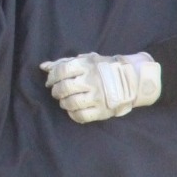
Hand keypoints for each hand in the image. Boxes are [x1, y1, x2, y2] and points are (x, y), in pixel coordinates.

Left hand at [41, 52, 162, 122]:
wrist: (132, 80)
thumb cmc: (104, 69)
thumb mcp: (87, 60)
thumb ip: (64, 63)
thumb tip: (43, 66)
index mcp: (88, 65)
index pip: (62, 70)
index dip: (52, 77)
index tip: (50, 81)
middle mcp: (92, 81)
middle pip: (64, 88)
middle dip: (56, 91)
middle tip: (58, 92)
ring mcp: (98, 97)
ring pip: (70, 103)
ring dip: (63, 103)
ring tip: (66, 100)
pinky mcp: (102, 111)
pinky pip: (80, 116)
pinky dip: (73, 114)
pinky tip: (74, 109)